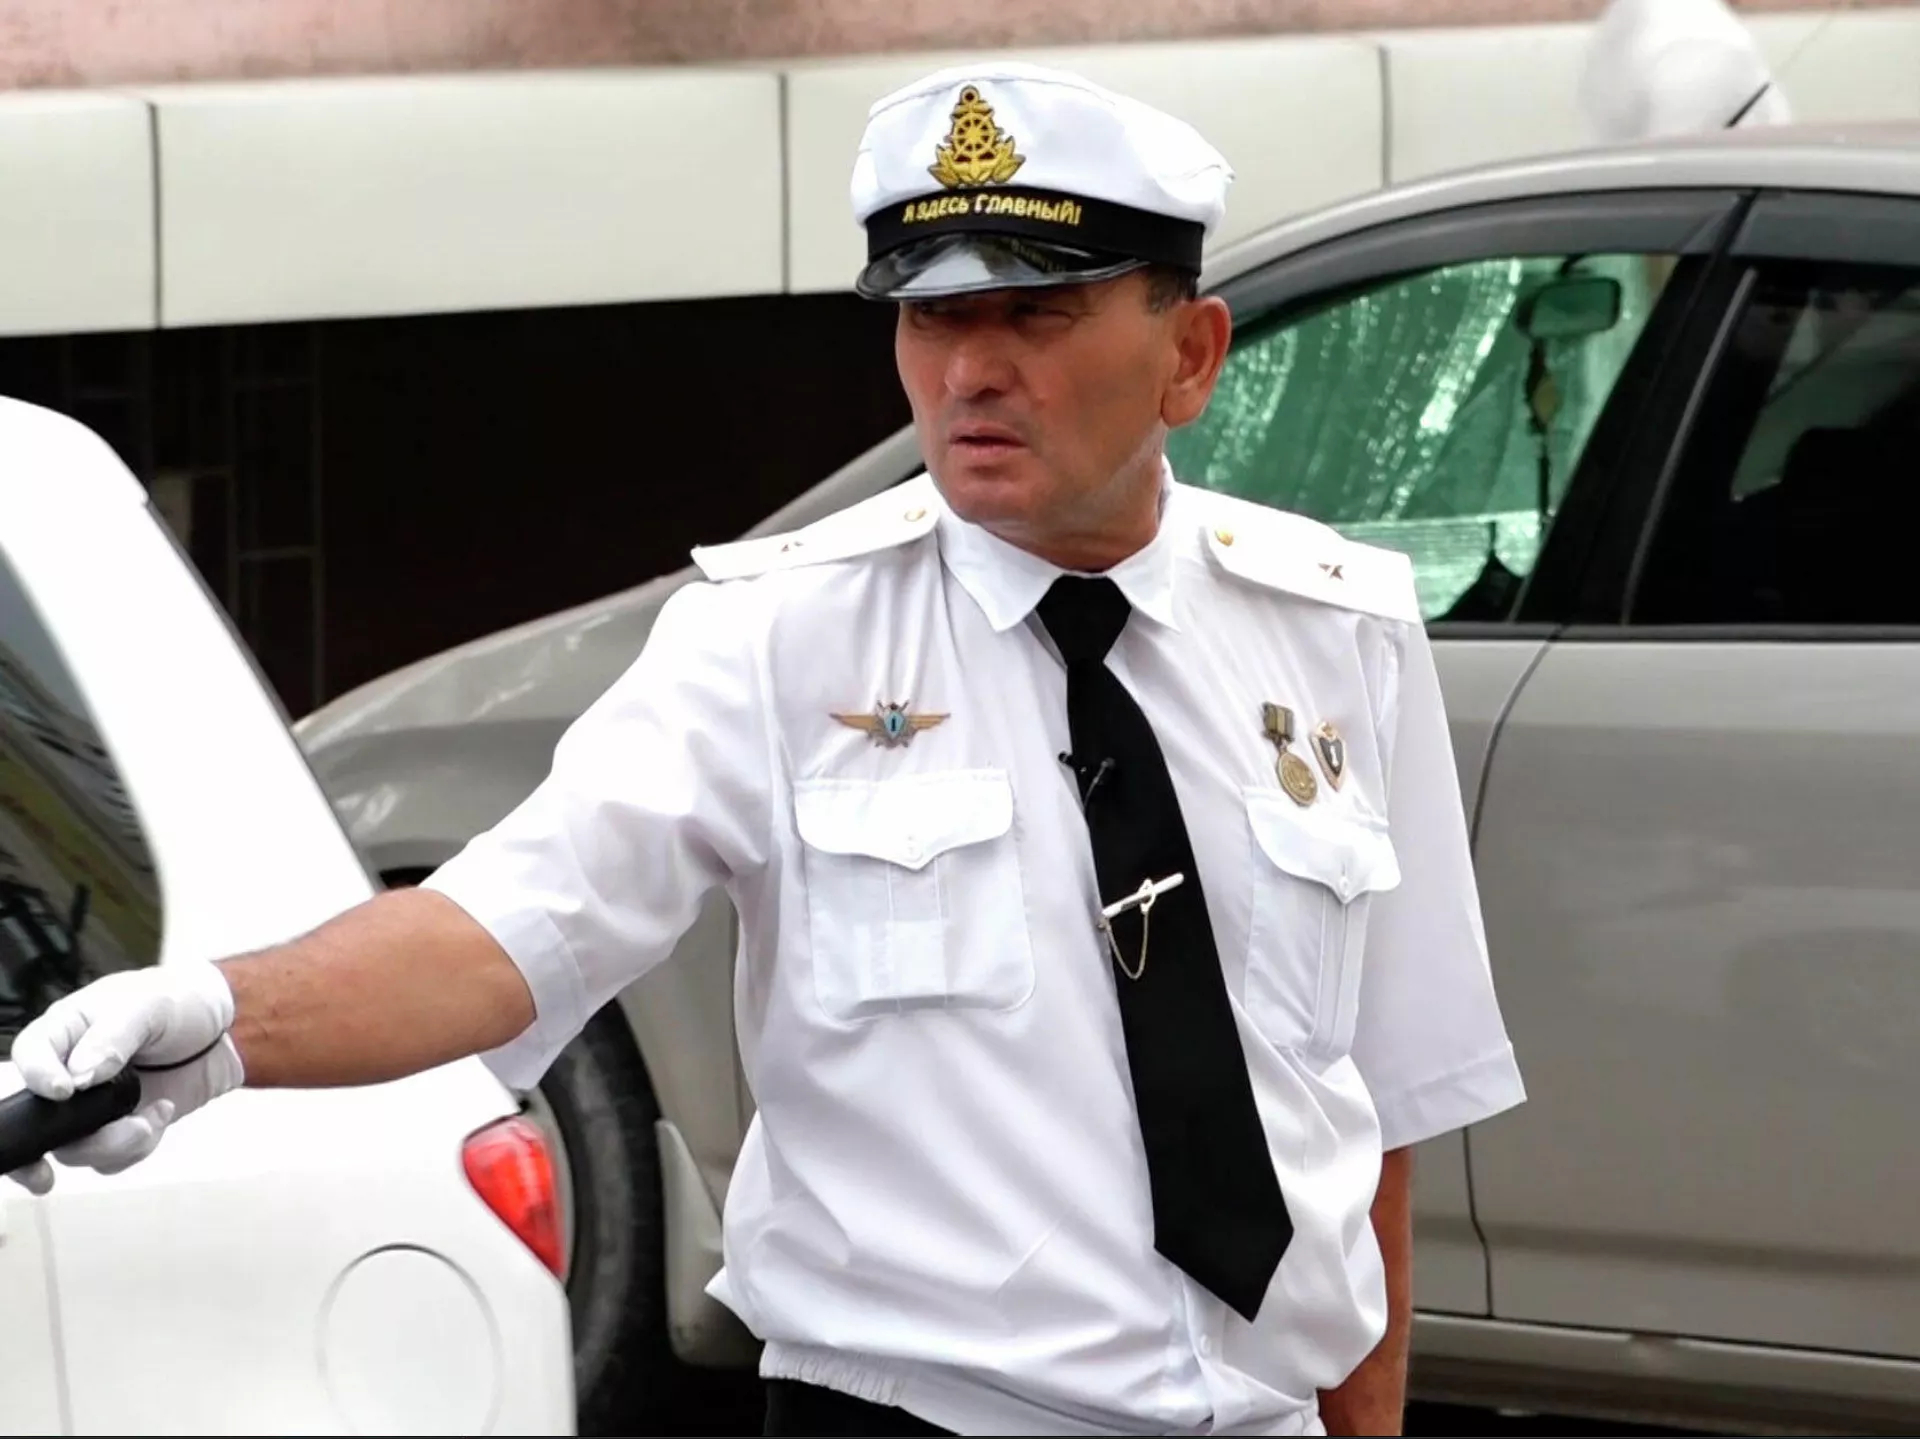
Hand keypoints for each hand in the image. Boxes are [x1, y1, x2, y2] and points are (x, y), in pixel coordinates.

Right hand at [6, 960, 244, 1194]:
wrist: (225, 1030)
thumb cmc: (180, 1003)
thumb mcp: (151, 1006)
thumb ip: (113, 1036)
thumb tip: (81, 1076)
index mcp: (67, 1030)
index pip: (31, 1054)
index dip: (39, 1077)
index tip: (66, 1091)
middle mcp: (69, 1072)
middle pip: (37, 1117)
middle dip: (50, 1144)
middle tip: (54, 1167)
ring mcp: (92, 1106)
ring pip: (76, 1148)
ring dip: (114, 1144)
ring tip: (150, 1119)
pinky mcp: (119, 1128)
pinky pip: (112, 1157)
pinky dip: (139, 1145)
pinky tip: (162, 1113)